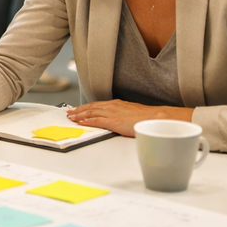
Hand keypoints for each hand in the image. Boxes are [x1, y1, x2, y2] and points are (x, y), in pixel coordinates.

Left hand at [66, 99, 192, 135]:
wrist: (156, 118)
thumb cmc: (148, 118)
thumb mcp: (132, 114)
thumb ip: (123, 115)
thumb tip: (120, 120)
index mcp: (117, 104)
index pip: (97, 105)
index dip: (86, 107)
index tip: (79, 109)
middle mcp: (112, 106)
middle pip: (91, 107)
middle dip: (79, 110)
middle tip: (69, 112)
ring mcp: (112, 113)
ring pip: (91, 112)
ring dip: (79, 114)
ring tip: (71, 117)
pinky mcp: (113, 121)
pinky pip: (96, 120)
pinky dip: (87, 120)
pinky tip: (81, 122)